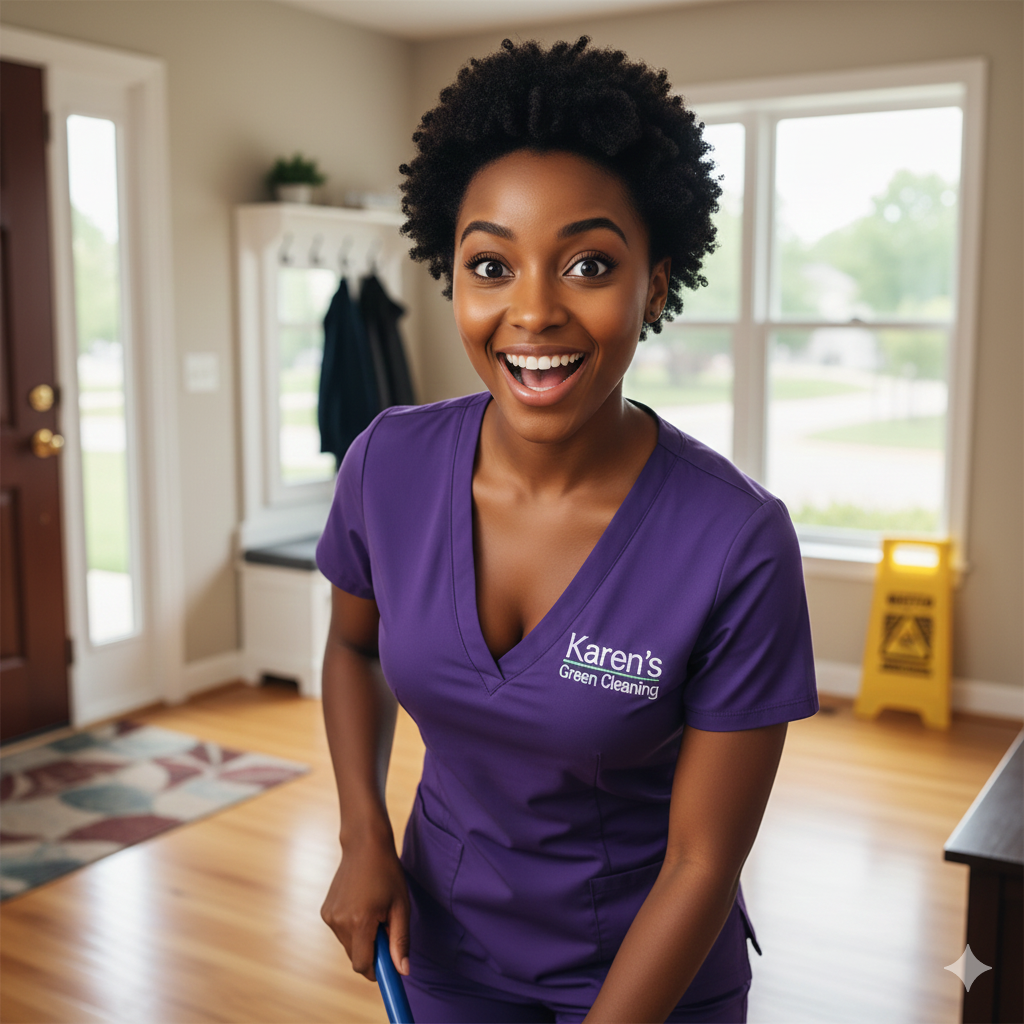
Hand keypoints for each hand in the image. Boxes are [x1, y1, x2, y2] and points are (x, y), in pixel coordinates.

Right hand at [321, 836, 410, 981]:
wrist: (364, 844)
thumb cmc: (387, 873)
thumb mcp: (401, 906)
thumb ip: (400, 940)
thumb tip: (403, 972)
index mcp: (360, 921)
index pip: (363, 965)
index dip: (377, 971)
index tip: (389, 967)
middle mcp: (340, 922)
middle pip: (356, 957)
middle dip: (372, 952)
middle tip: (386, 928)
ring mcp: (329, 916)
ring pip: (349, 945)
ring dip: (363, 938)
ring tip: (374, 910)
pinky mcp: (324, 911)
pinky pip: (341, 932)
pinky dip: (353, 928)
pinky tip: (361, 904)